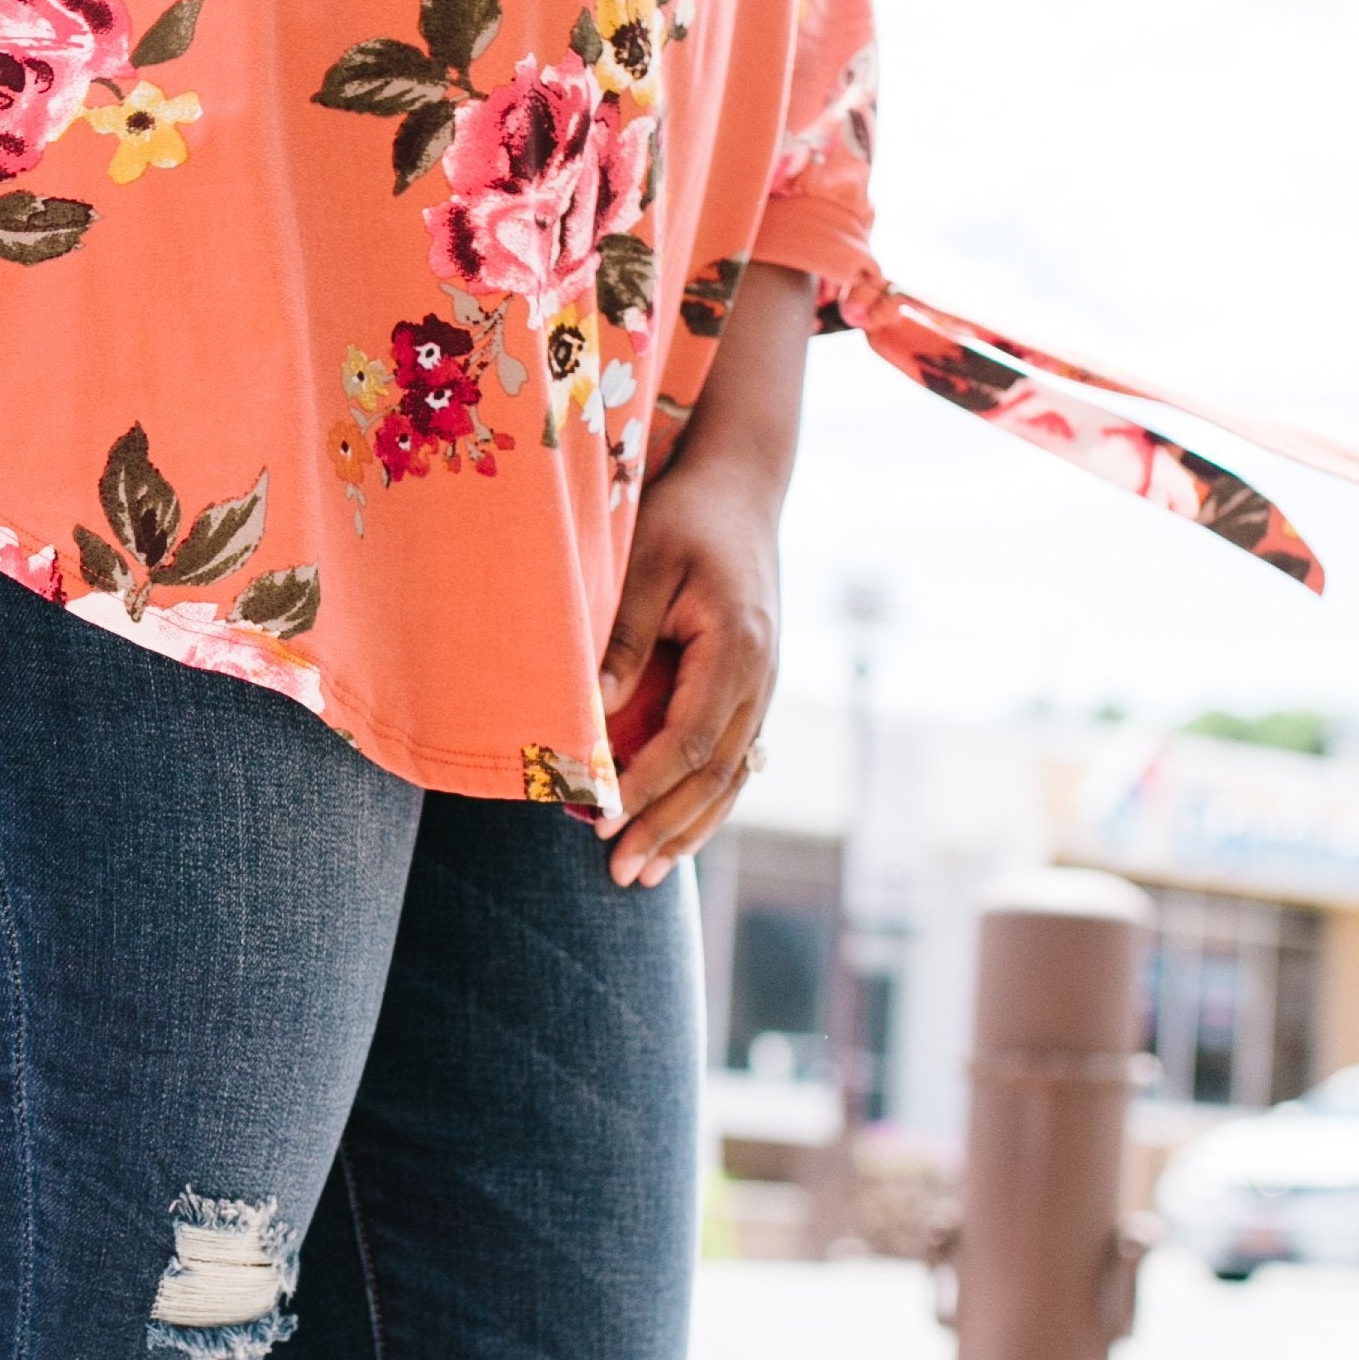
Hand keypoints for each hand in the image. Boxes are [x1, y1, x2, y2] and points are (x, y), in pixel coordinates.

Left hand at [596, 260, 813, 887]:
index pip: (691, 739)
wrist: (742, 484)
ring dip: (688, 829)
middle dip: (665, 827)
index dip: (646, 784)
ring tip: (643, 875)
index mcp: (739, 647)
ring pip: (733, 778)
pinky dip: (705, 802)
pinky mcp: (753, 689)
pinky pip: (735, 760)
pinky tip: (676, 833)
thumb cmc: (686, 515)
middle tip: (617, 872)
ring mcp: (764, 687)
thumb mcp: (645, 563)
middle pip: (716, 775)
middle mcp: (762, 676)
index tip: (599, 816)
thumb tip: (593, 714)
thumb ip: (624, 638)